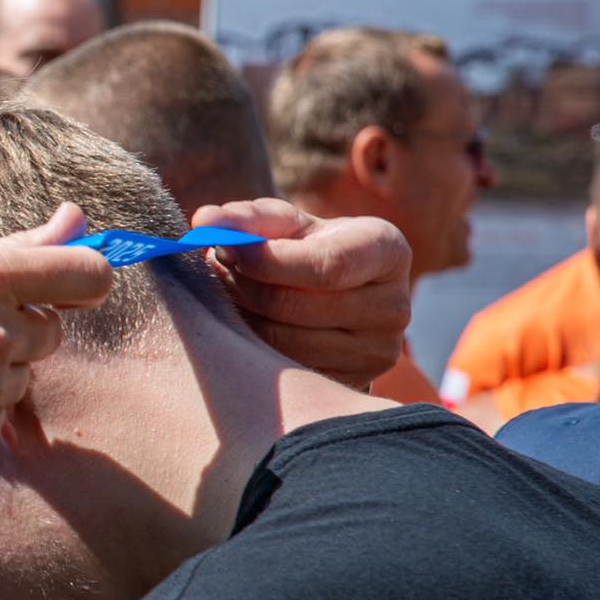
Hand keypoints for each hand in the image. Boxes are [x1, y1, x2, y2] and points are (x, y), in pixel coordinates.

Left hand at [190, 199, 410, 388]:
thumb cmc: (308, 247)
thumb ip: (247, 218)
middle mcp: (395, 305)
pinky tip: (245, 322)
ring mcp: (377, 351)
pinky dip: (252, 344)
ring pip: (284, 340)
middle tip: (215, 266)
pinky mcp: (353, 381)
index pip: (328, 266)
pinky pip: (285, 368)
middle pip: (296, 305)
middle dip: (243, 284)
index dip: (268, 261)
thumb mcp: (286, 223)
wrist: (340, 292)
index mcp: (388, 251)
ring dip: (240, 314)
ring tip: (228, 289)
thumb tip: (204, 220)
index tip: (227, 250)